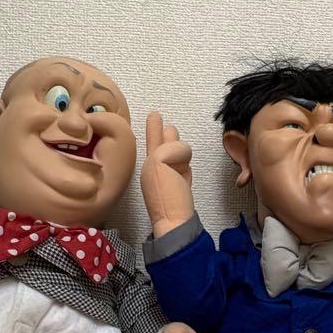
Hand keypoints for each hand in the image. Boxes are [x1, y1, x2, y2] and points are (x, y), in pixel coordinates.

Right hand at [141, 111, 194, 238]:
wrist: (171, 218)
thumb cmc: (176, 207)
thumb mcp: (178, 182)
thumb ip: (178, 167)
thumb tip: (182, 151)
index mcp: (152, 172)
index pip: (156, 150)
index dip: (157, 135)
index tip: (155, 119)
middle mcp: (148, 165)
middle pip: (156, 140)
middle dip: (157, 128)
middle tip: (155, 114)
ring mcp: (150, 160)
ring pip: (175, 144)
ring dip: (183, 157)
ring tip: (180, 175)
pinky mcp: (157, 158)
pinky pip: (180, 149)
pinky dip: (184, 159)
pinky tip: (180, 173)